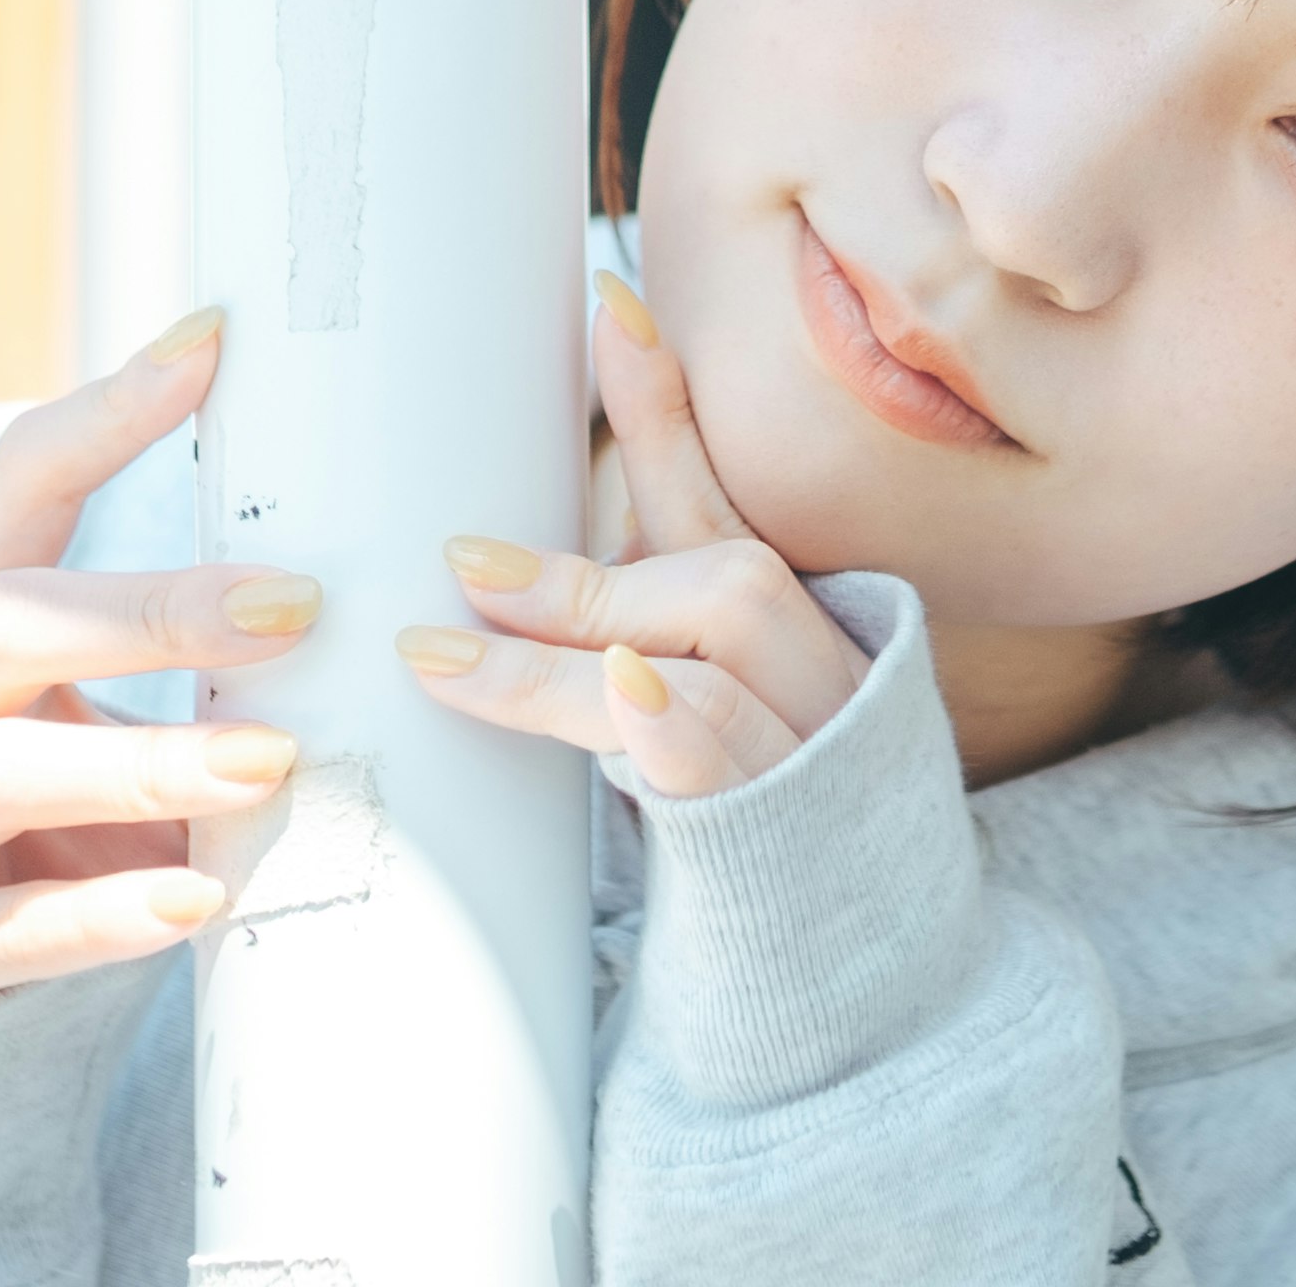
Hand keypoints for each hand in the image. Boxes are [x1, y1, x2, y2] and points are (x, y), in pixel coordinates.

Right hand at [0, 311, 321, 1014]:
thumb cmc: (37, 811)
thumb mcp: (80, 708)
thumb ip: (186, 653)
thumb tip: (380, 583)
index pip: (15, 483)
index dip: (106, 411)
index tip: (214, 345)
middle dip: (149, 609)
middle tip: (300, 609)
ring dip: (137, 764)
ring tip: (268, 765)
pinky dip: (98, 921)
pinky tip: (194, 907)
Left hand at [396, 273, 874, 799]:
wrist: (850, 991)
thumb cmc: (740, 838)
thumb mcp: (688, 722)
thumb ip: (628, 637)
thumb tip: (489, 566)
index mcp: (800, 633)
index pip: (725, 502)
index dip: (667, 405)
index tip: (605, 304)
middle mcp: (827, 682)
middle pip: (727, 578)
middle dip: (586, 572)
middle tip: (462, 562)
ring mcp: (813, 764)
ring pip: (704, 663)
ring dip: (568, 645)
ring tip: (444, 651)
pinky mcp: (781, 845)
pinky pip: (720, 762)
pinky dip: (663, 722)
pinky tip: (621, 695)